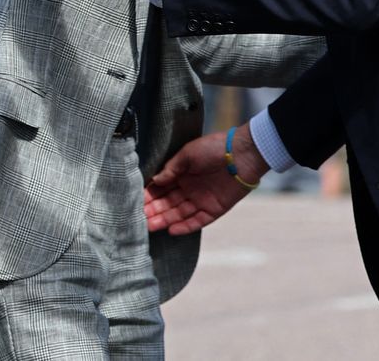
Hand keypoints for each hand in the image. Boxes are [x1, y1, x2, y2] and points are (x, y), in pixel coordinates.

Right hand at [144, 125, 268, 234]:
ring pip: (179, 213)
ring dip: (164, 219)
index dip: (149, 195)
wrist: (242, 154)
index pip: (161, 187)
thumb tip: (155, 181)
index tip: (136, 202)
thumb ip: (171, 169)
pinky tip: (170, 230)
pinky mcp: (214, 210)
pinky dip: (185, 227)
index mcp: (182, 173)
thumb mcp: (188, 154)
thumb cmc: (214, 148)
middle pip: (168, 203)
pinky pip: (197, 221)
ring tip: (149, 226)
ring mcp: (201, 200)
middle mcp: (190, 188)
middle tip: (138, 218)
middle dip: (153, 210)